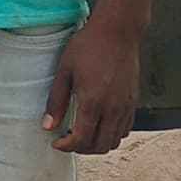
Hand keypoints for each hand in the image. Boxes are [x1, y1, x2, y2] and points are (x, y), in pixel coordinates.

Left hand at [43, 13, 142, 157]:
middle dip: (81, 149)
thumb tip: (47, 126)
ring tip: (82, 133)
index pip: (81, 139)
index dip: (66, 146)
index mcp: (93, 102)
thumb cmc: (88, 46)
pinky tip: (99, 124)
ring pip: (114, 141)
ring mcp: (126, 106)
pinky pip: (125, 129)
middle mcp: (112, 108)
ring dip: (97, 144)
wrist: (118, 31)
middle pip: (99, 146)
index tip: (56, 142)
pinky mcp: (134, 101)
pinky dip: (111, 134)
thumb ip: (56, 101)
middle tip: (67, 140)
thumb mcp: (64, 71)